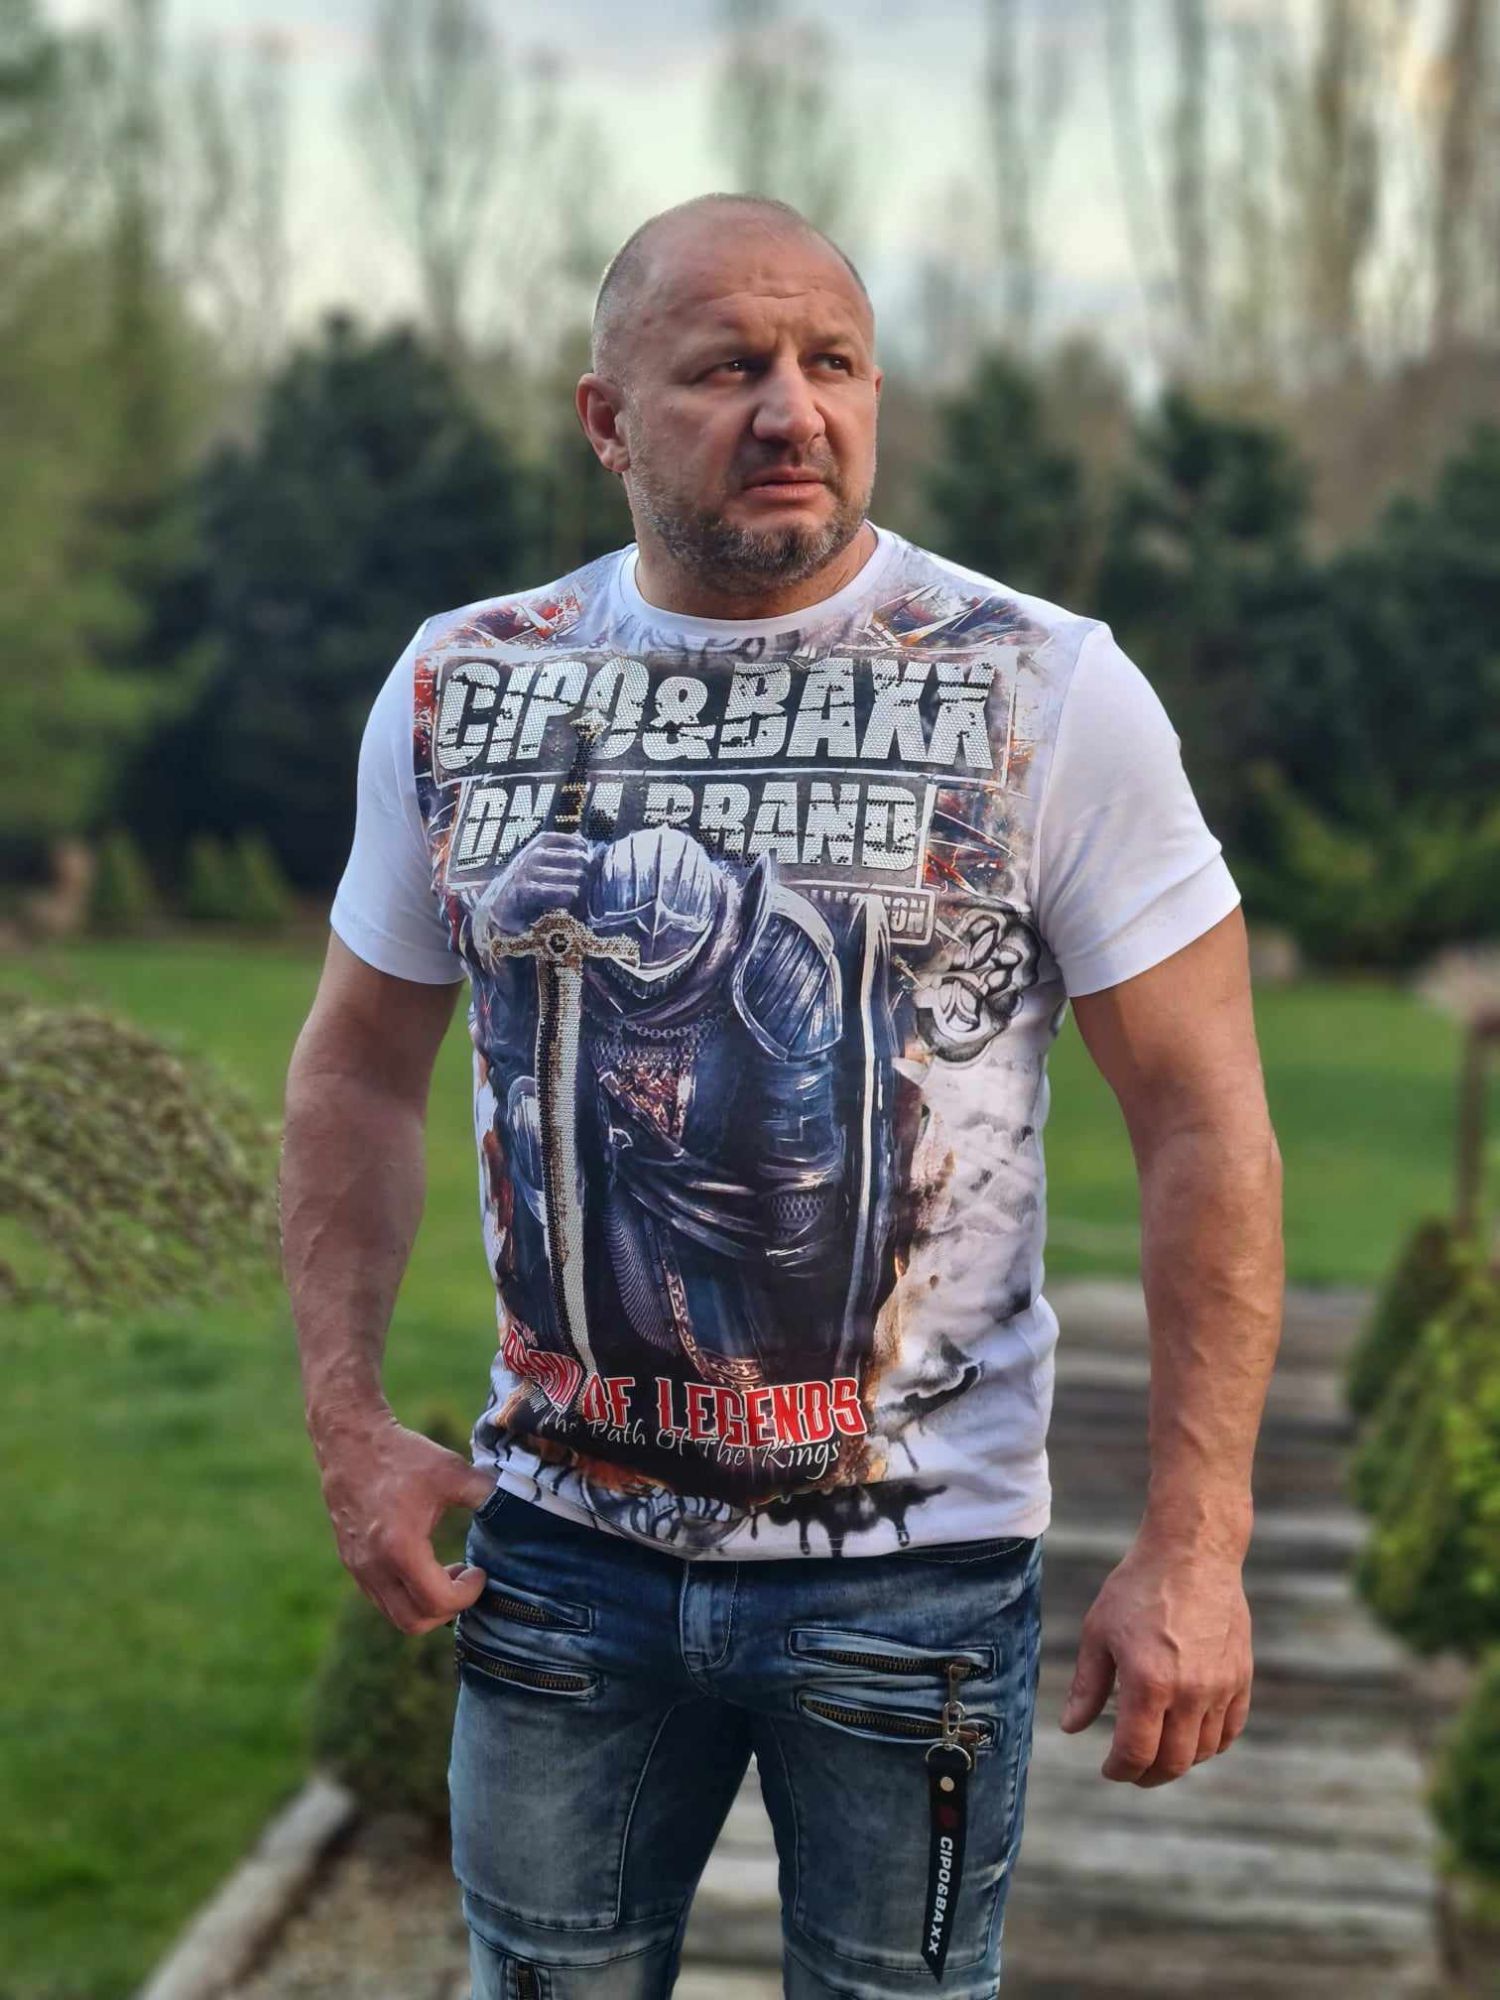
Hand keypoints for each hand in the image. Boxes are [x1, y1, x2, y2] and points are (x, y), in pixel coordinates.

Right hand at [315, 1408, 497, 1635]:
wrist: (351, 1444)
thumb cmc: (403, 1456)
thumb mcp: (452, 1472)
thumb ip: (486, 1494)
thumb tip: (518, 1506)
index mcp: (400, 1547)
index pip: (437, 1602)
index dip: (467, 1596)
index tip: (480, 1572)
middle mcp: (374, 1566)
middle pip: (414, 1622)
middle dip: (447, 1609)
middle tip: (465, 1579)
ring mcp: (358, 1568)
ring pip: (395, 1615)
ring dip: (426, 1605)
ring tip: (445, 1573)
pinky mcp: (352, 1563)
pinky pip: (381, 1599)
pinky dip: (406, 1595)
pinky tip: (423, 1566)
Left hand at [1057, 1532, 1252, 1784]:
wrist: (1192, 1553)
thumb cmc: (1138, 1588)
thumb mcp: (1098, 1631)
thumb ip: (1087, 1685)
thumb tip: (1071, 1728)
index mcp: (1148, 1682)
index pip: (1137, 1753)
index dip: (1120, 1770)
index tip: (1109, 1769)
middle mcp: (1190, 1692)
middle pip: (1173, 1762)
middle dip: (1148, 1775)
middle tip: (1132, 1770)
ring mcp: (1221, 1687)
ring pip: (1204, 1751)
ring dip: (1180, 1760)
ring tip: (1159, 1750)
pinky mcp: (1242, 1677)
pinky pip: (1231, 1729)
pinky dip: (1212, 1743)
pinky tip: (1192, 1735)